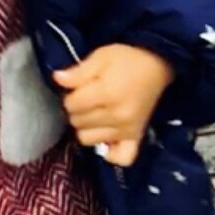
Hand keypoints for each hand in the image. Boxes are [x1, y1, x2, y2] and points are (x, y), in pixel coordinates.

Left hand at [54, 44, 173, 166]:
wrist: (157, 64)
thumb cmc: (127, 59)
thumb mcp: (101, 57)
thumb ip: (78, 72)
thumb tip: (57, 79)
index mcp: (107, 93)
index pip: (71, 105)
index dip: (70, 95)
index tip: (78, 88)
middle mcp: (117, 116)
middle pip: (77, 122)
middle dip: (77, 110)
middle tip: (87, 98)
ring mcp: (127, 130)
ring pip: (88, 139)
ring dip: (87, 127)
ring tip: (96, 113)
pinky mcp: (136, 138)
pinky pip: (119, 157)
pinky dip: (110, 151)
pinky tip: (107, 137)